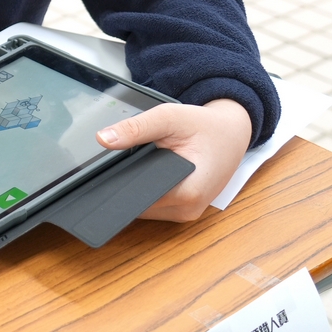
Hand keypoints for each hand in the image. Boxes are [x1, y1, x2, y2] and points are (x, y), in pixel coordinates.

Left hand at [96, 98, 251, 221]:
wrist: (231, 133)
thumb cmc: (205, 126)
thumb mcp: (169, 117)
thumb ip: (136, 129)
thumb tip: (104, 139)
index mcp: (187, 192)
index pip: (137, 199)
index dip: (116, 185)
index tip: (100, 174)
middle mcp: (187, 209)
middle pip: (138, 205)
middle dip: (124, 185)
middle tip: (122, 160)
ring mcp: (186, 213)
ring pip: (144, 208)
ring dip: (135, 188)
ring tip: (138, 164)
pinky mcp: (184, 210)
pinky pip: (155, 205)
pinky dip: (146, 190)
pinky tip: (147, 173)